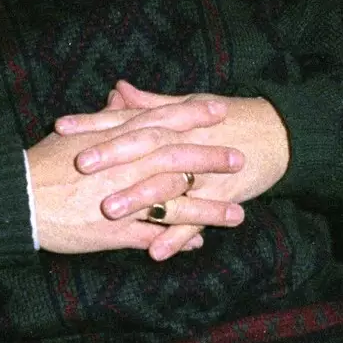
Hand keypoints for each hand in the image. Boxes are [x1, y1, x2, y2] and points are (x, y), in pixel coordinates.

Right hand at [28, 118, 245, 259]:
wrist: (18, 200)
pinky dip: (176, 239)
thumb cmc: (43, 164)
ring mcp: (122, 199)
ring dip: (207, 210)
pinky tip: (198, 242)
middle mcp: (124, 167)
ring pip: (173, 203)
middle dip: (210, 160)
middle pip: (175, 160)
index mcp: (115, 140)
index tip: (219, 111)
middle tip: (240, 159)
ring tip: (238, 214)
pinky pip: (153, 235)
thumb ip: (106, 116)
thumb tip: (123, 95)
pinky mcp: (114, 230)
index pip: (160, 121)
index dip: (191, 116)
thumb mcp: (75, 134)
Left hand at [56, 80, 290, 212]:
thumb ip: (151, 104)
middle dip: (113, 155)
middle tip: (80, 165)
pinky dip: (178, 235)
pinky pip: (199, 218)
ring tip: (109, 212)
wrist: (281, 133)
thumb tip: (117, 89)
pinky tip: (155, 252)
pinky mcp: (225, 195)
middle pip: (146, 145)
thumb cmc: (231, 117)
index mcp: (174, 119)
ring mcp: (206, 169)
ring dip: (139, 198)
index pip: (129, 118)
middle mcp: (187, 141)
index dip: (95, 122)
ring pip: (170, 183)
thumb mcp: (189, 105)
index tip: (62, 127)